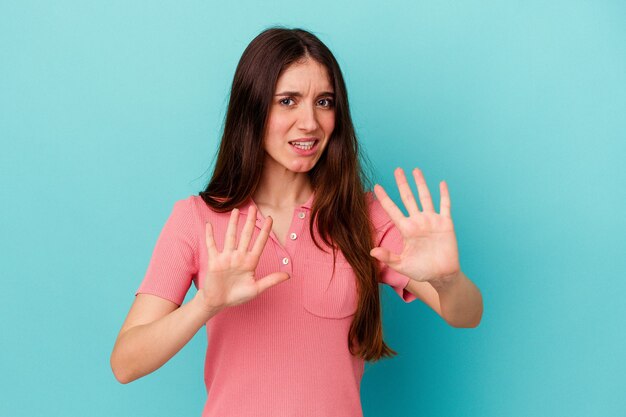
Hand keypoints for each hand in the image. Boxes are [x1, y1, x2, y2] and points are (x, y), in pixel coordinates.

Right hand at [201, 206, 289, 309]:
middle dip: (250, 221)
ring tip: (236, 210)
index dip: (265, 231)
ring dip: (233, 224)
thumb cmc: (237, 296)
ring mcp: (226, 257)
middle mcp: (239, 256)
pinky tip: (209, 225)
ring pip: (230, 236)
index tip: (270, 218)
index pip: (260, 243)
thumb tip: (288, 275)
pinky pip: (212, 245)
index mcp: (250, 262)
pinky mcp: (214, 261)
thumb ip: (271, 281)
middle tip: (253, 207)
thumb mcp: (256, 289)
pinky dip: (209, 235)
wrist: (218, 302)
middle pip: (246, 235)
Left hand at [370, 167, 460, 282]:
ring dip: (421, 183)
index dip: (384, 198)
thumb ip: (388, 257)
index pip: (392, 210)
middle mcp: (418, 221)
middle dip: (402, 184)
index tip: (376, 187)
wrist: (442, 275)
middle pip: (408, 198)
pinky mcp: (446, 223)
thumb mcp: (402, 265)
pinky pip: (445, 205)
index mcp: (406, 229)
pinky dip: (444, 194)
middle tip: (397, 170)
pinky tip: (441, 183)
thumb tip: (371, 251)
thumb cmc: (422, 271)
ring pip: (425, 197)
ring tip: (415, 170)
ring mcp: (432, 221)